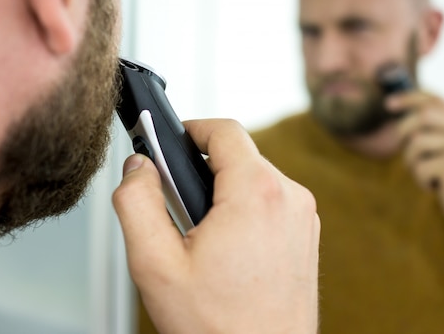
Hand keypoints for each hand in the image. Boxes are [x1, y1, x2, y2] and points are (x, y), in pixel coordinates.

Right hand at [113, 119, 319, 333]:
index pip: (224, 131)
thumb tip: (138, 167)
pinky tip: (225, 248)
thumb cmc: (216, 328)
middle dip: (202, 168)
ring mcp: (303, 217)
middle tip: (176, 201)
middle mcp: (290, 198)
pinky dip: (245, 210)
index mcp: (257, 193)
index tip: (169, 141)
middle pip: (239, 155)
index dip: (190, 130)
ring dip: (223, 191)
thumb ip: (137, 203)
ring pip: (255, 178)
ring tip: (200, 233)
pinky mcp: (305, 236)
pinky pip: (270, 202)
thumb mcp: (155, 264)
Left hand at [387, 92, 443, 227]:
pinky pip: (418, 166)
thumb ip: (431, 126)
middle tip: (410, 156)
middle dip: (404, 134)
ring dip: (412, 162)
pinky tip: (436, 186)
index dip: (408, 99)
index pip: (434, 100)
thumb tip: (391, 104)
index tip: (387, 104)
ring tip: (428, 174)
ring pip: (415, 143)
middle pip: (422, 117)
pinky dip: (419, 179)